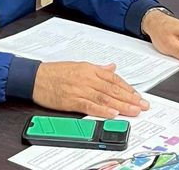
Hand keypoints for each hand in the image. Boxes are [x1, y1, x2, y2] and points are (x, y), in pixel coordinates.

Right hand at [31, 61, 148, 117]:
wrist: (36, 77)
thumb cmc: (54, 71)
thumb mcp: (78, 65)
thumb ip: (97, 69)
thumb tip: (111, 67)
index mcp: (89, 69)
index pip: (113, 78)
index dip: (127, 88)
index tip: (137, 95)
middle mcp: (87, 78)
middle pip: (112, 89)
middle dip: (130, 98)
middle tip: (142, 105)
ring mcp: (80, 89)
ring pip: (105, 97)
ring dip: (121, 105)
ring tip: (134, 110)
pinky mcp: (72, 100)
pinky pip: (90, 105)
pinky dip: (102, 109)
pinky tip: (112, 113)